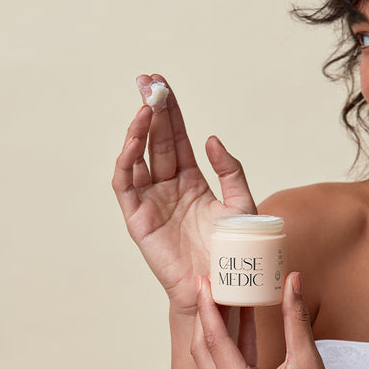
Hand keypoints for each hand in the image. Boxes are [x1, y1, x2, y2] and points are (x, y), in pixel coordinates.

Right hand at [112, 74, 255, 313]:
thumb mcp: (241, 204)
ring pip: (139, 158)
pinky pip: (127, 185)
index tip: (164, 84)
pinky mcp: (138, 218)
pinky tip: (135, 140)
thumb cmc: (233, 252)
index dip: (170, 112)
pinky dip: (127, 161)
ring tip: (144, 104)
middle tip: (148, 81)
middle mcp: (169, 187)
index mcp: (192, 182)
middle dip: (152, 110)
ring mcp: (152, 201)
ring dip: (139, 130)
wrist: (221, 287)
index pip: (177, 139)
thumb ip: (230, 171)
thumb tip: (212, 139)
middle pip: (156, 141)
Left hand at [190, 273, 356, 368]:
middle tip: (208, 283)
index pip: (216, 342)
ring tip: (220, 297)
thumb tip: (292, 280)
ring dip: (213, 329)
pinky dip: (227, 345)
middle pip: (203, 350)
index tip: (204, 282)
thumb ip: (296, 318)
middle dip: (204, 315)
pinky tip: (238, 319)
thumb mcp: (309, 361)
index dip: (208, 308)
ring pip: (209, 361)